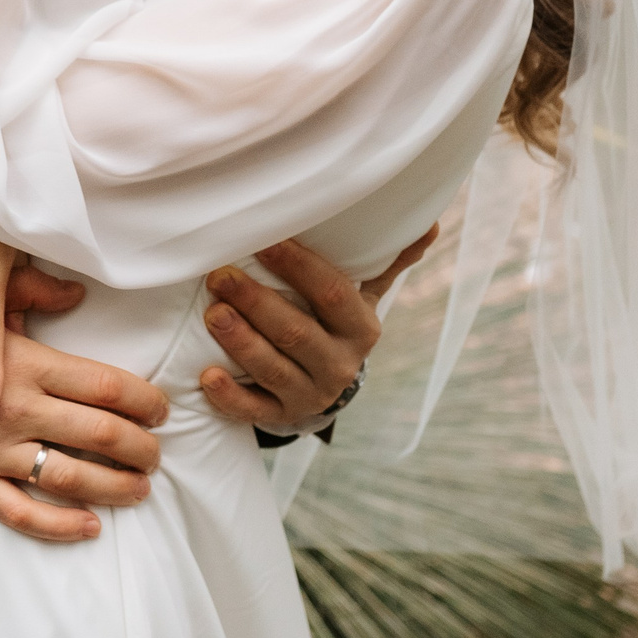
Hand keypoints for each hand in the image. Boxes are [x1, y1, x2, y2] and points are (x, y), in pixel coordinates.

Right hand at [0, 313, 165, 542]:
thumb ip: (30, 299)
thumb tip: (76, 292)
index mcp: (25, 364)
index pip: (106, 385)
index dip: (146, 401)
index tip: (162, 410)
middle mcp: (17, 408)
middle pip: (101, 432)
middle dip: (141, 448)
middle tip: (158, 454)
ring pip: (70, 476)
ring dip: (114, 487)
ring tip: (140, 490)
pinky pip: (21, 511)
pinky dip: (59, 525)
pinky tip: (89, 527)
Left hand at [196, 227, 438, 429]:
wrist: (327, 382)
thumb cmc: (336, 322)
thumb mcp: (363, 295)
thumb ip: (388, 261)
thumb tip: (430, 221)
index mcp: (361, 329)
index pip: (331, 293)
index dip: (297, 267)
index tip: (263, 241)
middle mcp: (340, 364)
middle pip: (295, 332)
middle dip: (256, 303)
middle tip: (219, 276)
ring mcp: (311, 394)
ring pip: (273, 369)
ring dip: (240, 342)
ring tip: (211, 314)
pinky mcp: (282, 416)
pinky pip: (255, 410)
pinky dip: (230, 397)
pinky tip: (207, 377)